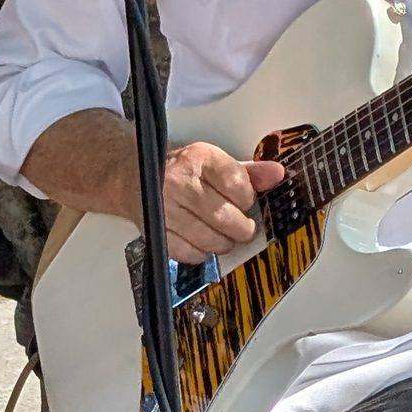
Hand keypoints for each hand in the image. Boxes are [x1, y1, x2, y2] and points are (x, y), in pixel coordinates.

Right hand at [158, 141, 283, 262]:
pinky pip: (190, 253)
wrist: (134, 177)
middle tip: (242, 228)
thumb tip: (277, 174)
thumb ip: (248, 171)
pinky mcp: (156, 231)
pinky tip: (202, 243)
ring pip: (211, 239)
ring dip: (224, 243)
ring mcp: (165, 208)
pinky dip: (202, 254)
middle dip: (241, 228)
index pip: (238, 185)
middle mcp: (179, 181)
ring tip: (224, 236)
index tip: (244, 201)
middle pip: (226, 217)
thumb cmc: (181, 172)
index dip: (247, 199)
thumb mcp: (214, 163)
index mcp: (198, 158)